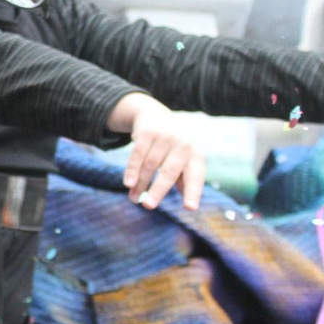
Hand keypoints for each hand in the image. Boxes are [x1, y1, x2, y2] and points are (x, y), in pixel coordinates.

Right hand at [107, 93, 205, 210]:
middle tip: (148, 206)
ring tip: (134, 199)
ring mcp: (166, 137)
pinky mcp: (148, 132)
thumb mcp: (183, 160)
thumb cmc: (173, 147)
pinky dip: (132, 170)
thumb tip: (189, 204)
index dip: (193, 192)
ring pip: (150, 165)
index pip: (195, 176)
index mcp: (195, 155)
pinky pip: (138, 155)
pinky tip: (128, 183)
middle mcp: (183, 144)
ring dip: (140, 184)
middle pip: (169, 171)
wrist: (156, 115)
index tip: (190, 208)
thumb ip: (185, 179)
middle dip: (158, 190)